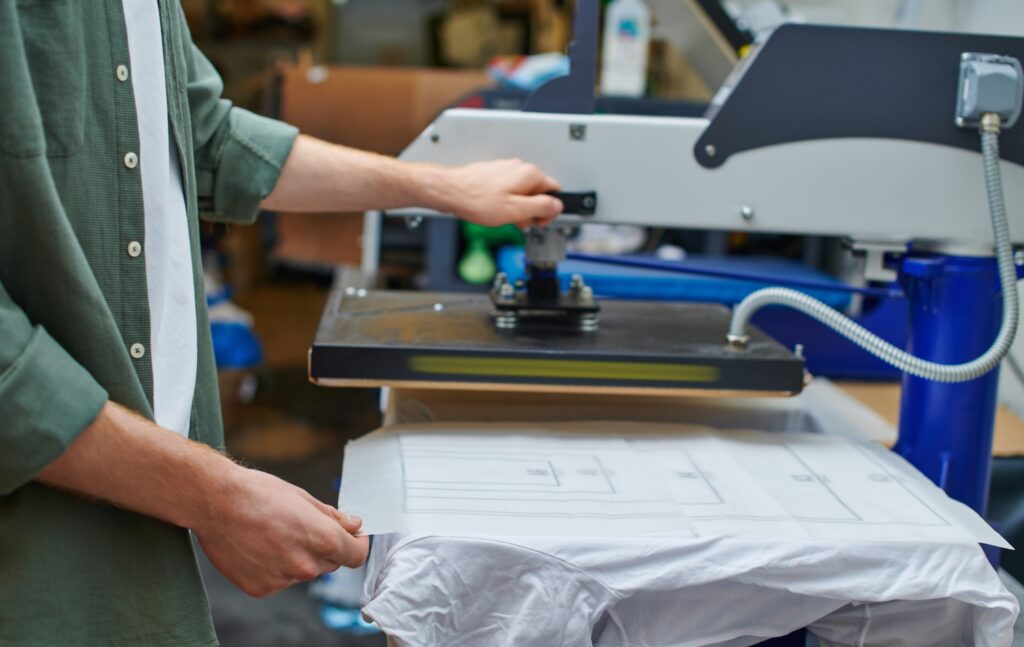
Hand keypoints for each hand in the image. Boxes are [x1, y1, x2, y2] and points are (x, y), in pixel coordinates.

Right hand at [194, 466, 368, 597]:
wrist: (215, 502)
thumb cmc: (258, 494)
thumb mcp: (303, 498)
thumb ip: (332, 517)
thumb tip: (353, 525)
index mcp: (322, 540)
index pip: (356, 556)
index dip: (357, 545)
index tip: (353, 537)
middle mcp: (305, 565)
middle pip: (330, 564)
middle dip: (325, 548)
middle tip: (302, 528)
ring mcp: (283, 580)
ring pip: (303, 572)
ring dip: (297, 558)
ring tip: (274, 534)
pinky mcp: (261, 589)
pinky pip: (279, 580)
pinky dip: (275, 567)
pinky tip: (258, 547)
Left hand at [439, 159, 563, 226]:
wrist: (450, 191)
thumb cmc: (477, 200)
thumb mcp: (516, 210)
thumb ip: (541, 207)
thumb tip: (557, 206)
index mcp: (530, 175)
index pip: (555, 192)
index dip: (548, 211)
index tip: (538, 221)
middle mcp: (520, 168)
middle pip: (539, 193)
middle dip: (532, 210)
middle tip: (519, 221)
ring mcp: (507, 170)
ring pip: (523, 192)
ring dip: (518, 208)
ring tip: (504, 217)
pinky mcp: (495, 174)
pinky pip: (509, 190)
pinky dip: (506, 202)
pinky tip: (496, 210)